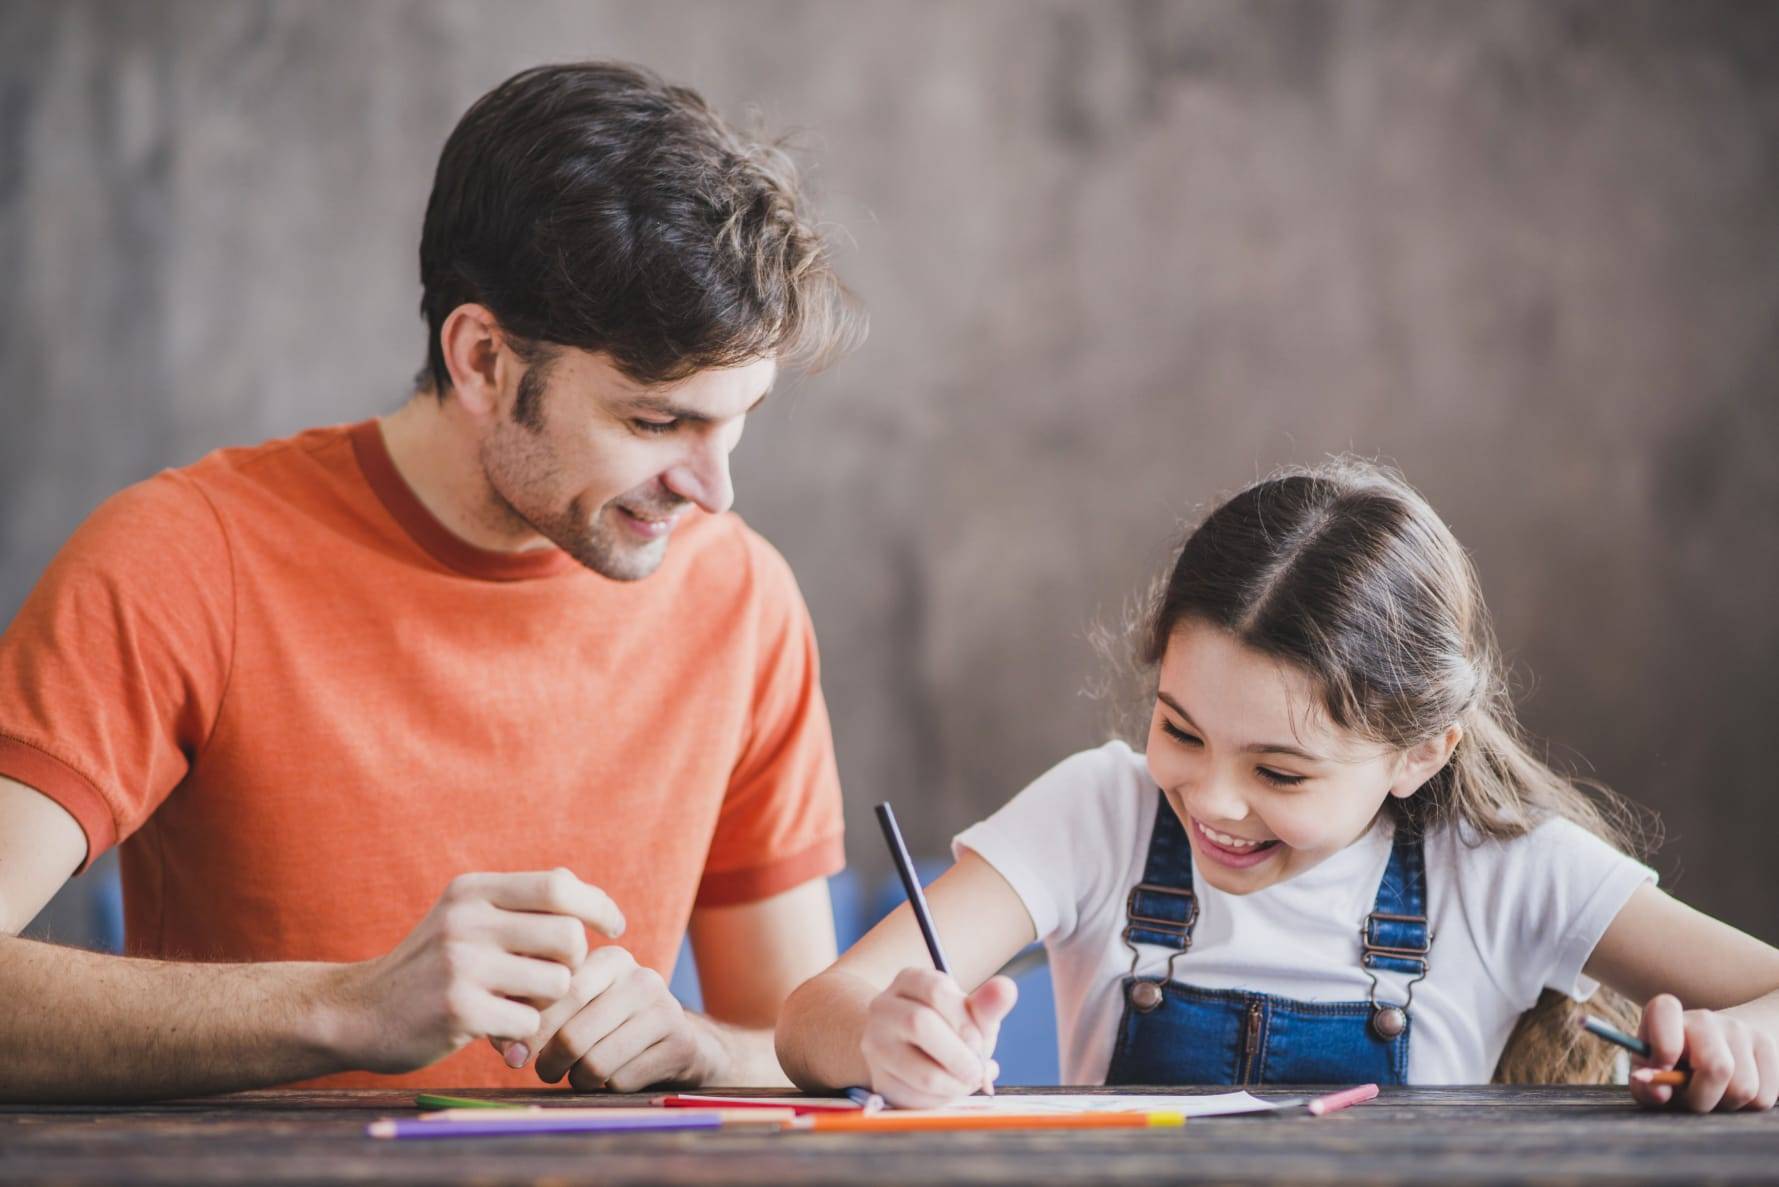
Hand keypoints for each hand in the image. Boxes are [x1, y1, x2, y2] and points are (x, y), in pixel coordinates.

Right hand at [327, 869, 624, 1074]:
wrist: (357, 1013)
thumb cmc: (429, 968)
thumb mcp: (464, 920)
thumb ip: (518, 908)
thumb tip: (588, 901)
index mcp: (474, 890)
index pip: (559, 885)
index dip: (598, 905)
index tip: (615, 927)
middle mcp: (467, 919)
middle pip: (568, 935)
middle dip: (572, 964)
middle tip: (550, 983)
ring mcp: (461, 964)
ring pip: (557, 982)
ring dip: (548, 1003)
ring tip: (519, 1009)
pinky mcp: (457, 1010)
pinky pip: (530, 1022)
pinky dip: (524, 1034)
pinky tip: (498, 1036)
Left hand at [500, 945, 722, 1091]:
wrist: (677, 1039)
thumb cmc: (608, 1022)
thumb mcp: (579, 1004)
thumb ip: (535, 1015)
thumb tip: (508, 1051)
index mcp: (611, 959)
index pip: (558, 994)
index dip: (531, 1030)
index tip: (517, 1051)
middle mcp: (641, 978)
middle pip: (573, 1037)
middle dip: (549, 1063)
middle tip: (546, 1070)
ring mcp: (665, 1010)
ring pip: (595, 1064)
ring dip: (578, 1080)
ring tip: (578, 1074)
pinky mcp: (679, 1044)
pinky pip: (621, 1081)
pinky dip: (608, 1088)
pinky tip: (613, 1077)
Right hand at [859, 969, 1016, 1107]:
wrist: (909, 1049)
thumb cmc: (948, 1027)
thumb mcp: (969, 1012)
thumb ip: (988, 1003)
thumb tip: (1006, 989)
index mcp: (909, 981)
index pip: (936, 990)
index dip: (965, 1020)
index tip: (980, 1039)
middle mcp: (883, 1008)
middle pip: (919, 1023)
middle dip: (959, 1054)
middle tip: (977, 1068)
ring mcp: (875, 1044)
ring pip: (919, 1071)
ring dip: (956, 1083)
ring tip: (967, 1080)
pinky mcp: (879, 1079)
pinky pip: (915, 1098)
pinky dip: (942, 1100)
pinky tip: (948, 1089)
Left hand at [1632, 994, 1777, 1111]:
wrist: (1715, 1052)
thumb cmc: (1673, 1069)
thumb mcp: (1651, 1075)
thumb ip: (1645, 1086)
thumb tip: (1659, 1092)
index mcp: (1667, 1014)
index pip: (1664, 1010)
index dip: (1664, 1047)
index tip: (1663, 1070)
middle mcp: (1704, 1017)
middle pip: (1716, 1067)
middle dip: (1702, 1099)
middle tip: (1692, 1100)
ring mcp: (1740, 1029)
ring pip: (1744, 1088)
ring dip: (1727, 1105)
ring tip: (1714, 1094)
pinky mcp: (1766, 1046)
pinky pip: (1765, 1096)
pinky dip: (1748, 1106)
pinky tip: (1733, 1091)